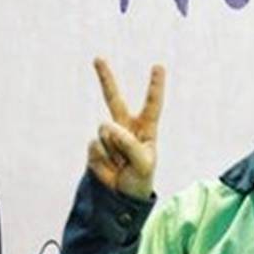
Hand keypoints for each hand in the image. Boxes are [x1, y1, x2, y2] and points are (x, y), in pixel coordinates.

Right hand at [87, 58, 164, 199]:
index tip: (158, 66)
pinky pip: (95, 146)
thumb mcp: (144, 165)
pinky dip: (102, 159)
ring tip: (121, 163)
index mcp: (145, 128)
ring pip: (106, 131)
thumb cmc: (140, 178)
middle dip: (105, 78)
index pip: (152, 104)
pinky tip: (109, 166)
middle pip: (114, 98)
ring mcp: (108, 135)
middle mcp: (126, 127)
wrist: (122, 195)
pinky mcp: (94, 145)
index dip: (155, 86)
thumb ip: (131, 145)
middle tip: (98, 58)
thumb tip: (110, 127)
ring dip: (113, 150)